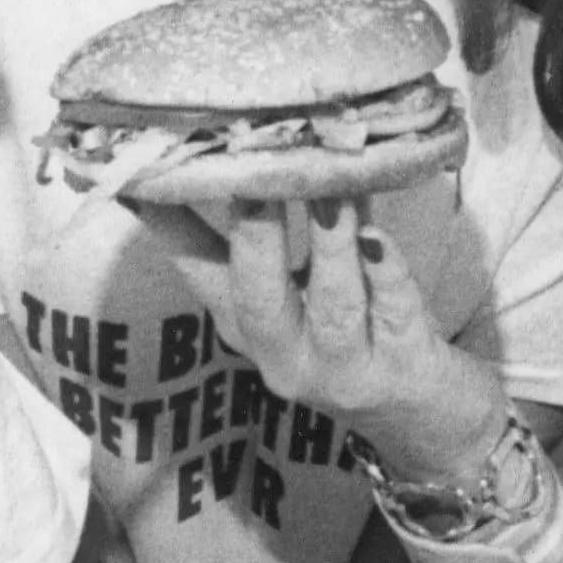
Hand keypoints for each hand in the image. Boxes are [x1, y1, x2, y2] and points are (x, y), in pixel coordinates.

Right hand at [136, 197, 504, 479]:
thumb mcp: (284, 287)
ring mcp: (343, 367)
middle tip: (258, 176)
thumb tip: (216, 148)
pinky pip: (394, 314)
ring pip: (332, 306)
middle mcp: (284, 352)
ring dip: (329, 246)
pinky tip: (380, 239)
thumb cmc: (342, 328)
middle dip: (256, 235)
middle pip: (258, 298)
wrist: (419, 414)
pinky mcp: (401, 367)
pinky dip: (388, 275)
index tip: (143, 173)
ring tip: (331, 190)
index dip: (167, 223)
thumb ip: (256, 227)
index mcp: (245, 323)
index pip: (196, 268)